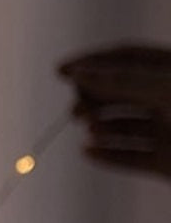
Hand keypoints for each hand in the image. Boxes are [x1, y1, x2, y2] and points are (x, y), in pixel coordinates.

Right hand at [59, 43, 170, 178]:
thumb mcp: (165, 86)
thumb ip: (122, 80)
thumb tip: (79, 72)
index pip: (125, 58)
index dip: (93, 62)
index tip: (62, 71)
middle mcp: (170, 99)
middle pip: (119, 92)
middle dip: (94, 96)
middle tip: (75, 108)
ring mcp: (170, 132)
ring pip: (123, 127)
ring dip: (101, 126)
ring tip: (88, 129)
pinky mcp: (168, 164)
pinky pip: (130, 158)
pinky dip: (108, 155)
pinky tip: (88, 152)